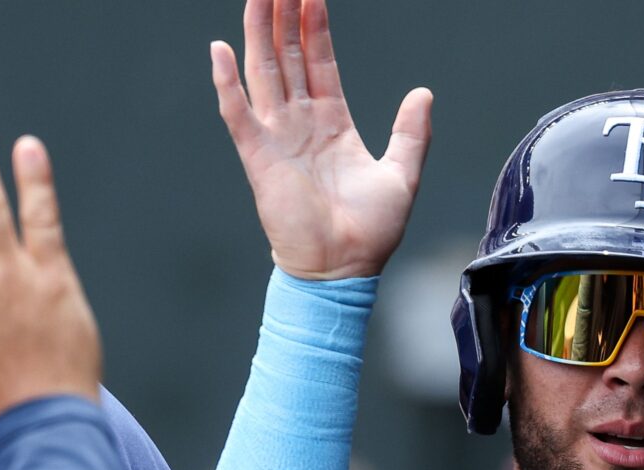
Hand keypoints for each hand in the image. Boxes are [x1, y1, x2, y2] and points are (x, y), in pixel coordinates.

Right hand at [212, 0, 431, 279]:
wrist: (343, 271)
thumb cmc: (370, 233)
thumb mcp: (401, 175)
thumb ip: (411, 133)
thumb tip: (423, 93)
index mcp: (331, 123)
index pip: (319, 61)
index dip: (315, 26)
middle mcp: (300, 124)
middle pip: (286, 56)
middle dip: (283, 16)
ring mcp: (277, 138)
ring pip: (263, 72)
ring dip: (258, 33)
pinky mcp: (260, 158)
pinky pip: (239, 113)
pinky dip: (227, 82)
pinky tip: (220, 48)